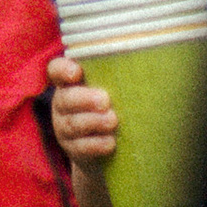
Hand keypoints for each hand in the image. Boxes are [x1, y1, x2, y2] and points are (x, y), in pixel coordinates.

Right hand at [47, 50, 118, 166]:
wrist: (105, 146)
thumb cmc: (111, 105)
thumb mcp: (109, 87)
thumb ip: (118, 74)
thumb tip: (151, 56)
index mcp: (68, 83)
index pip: (56, 70)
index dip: (63, 70)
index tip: (77, 72)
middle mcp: (62, 103)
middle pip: (65, 99)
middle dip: (85, 99)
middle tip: (105, 100)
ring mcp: (64, 128)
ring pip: (73, 124)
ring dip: (94, 122)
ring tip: (113, 121)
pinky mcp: (73, 150)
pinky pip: (80, 147)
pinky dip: (96, 145)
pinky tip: (111, 142)